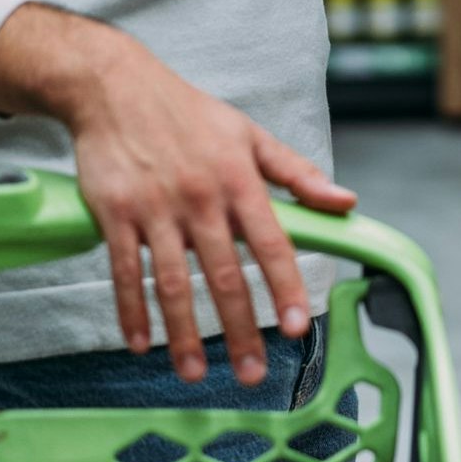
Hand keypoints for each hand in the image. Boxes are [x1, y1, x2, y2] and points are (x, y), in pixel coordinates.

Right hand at [0, 4, 357, 385]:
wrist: (115, 87)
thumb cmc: (189, 114)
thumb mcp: (250, 135)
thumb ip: (298, 174)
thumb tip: (346, 202)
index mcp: (239, 181)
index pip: (271, 243)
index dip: (286, 287)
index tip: (298, 326)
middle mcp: (200, 198)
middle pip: (222, 275)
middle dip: (240, 329)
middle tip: (252, 372)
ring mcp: (154, 208)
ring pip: (170, 283)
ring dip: (183, 334)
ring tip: (194, 373)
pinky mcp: (114, 213)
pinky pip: (123, 271)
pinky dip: (130, 310)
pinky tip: (141, 344)